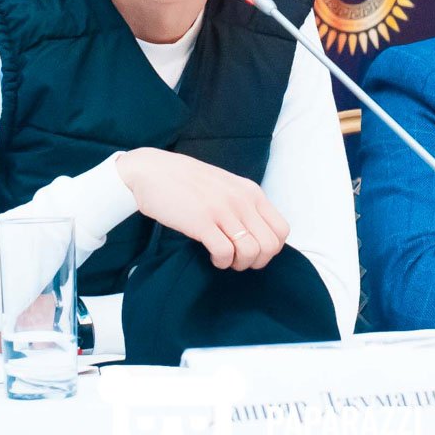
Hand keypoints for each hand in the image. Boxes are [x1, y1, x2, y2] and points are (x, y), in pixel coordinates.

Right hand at [116, 148, 288, 270]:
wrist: (152, 171)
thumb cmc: (187, 182)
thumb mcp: (226, 186)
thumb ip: (244, 204)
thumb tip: (258, 233)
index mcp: (251, 192)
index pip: (282, 230)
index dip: (271, 249)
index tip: (252, 250)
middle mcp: (242, 200)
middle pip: (270, 246)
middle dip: (256, 261)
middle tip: (238, 259)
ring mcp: (222, 210)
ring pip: (250, 252)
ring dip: (238, 263)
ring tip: (224, 257)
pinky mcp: (201, 221)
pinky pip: (225, 253)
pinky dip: (221, 262)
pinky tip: (211, 255)